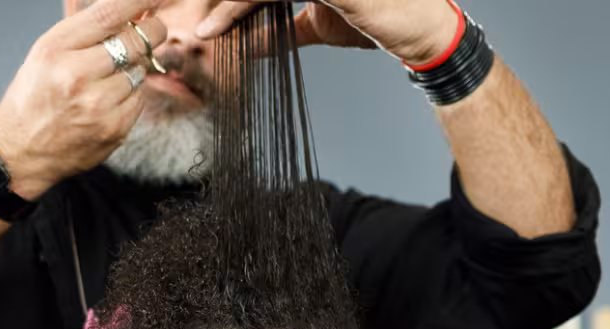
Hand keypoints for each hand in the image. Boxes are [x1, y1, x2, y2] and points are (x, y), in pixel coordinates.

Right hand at [0, 0, 170, 199]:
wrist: (19, 150)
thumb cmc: (33, 97)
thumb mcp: (47, 52)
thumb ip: (87, 31)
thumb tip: (133, 10)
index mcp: (55, 49)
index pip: (108, 14)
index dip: (139, 1)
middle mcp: (75, 75)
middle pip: (134, 41)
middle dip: (151, 30)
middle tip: (153, 27)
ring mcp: (97, 105)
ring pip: (140, 70)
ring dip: (133, 68)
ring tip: (107, 78)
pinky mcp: (113, 128)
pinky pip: (139, 98)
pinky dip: (130, 95)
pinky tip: (107, 101)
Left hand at [196, 0, 460, 65]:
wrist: (425, 31)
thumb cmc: (381, 18)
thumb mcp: (321, 22)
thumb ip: (284, 25)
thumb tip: (247, 43)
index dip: (231, 0)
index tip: (197, 9)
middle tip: (184, 13)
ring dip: (223, 2)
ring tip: (200, 25)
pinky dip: (238, 6)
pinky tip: (218, 22)